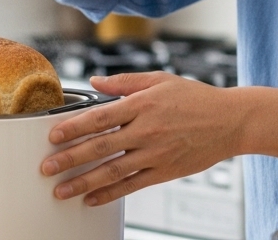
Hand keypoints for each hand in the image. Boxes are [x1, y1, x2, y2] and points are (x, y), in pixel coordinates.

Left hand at [41, 72, 244, 205]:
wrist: (231, 121)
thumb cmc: (196, 98)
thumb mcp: (160, 80)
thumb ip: (125, 82)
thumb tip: (96, 81)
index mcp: (143, 104)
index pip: (100, 117)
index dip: (74, 127)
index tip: (53, 135)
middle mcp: (147, 130)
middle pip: (100, 147)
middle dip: (70, 158)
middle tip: (47, 168)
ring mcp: (156, 153)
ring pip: (112, 171)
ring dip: (84, 182)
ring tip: (61, 190)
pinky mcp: (164, 171)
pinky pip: (132, 185)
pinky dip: (110, 194)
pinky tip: (91, 199)